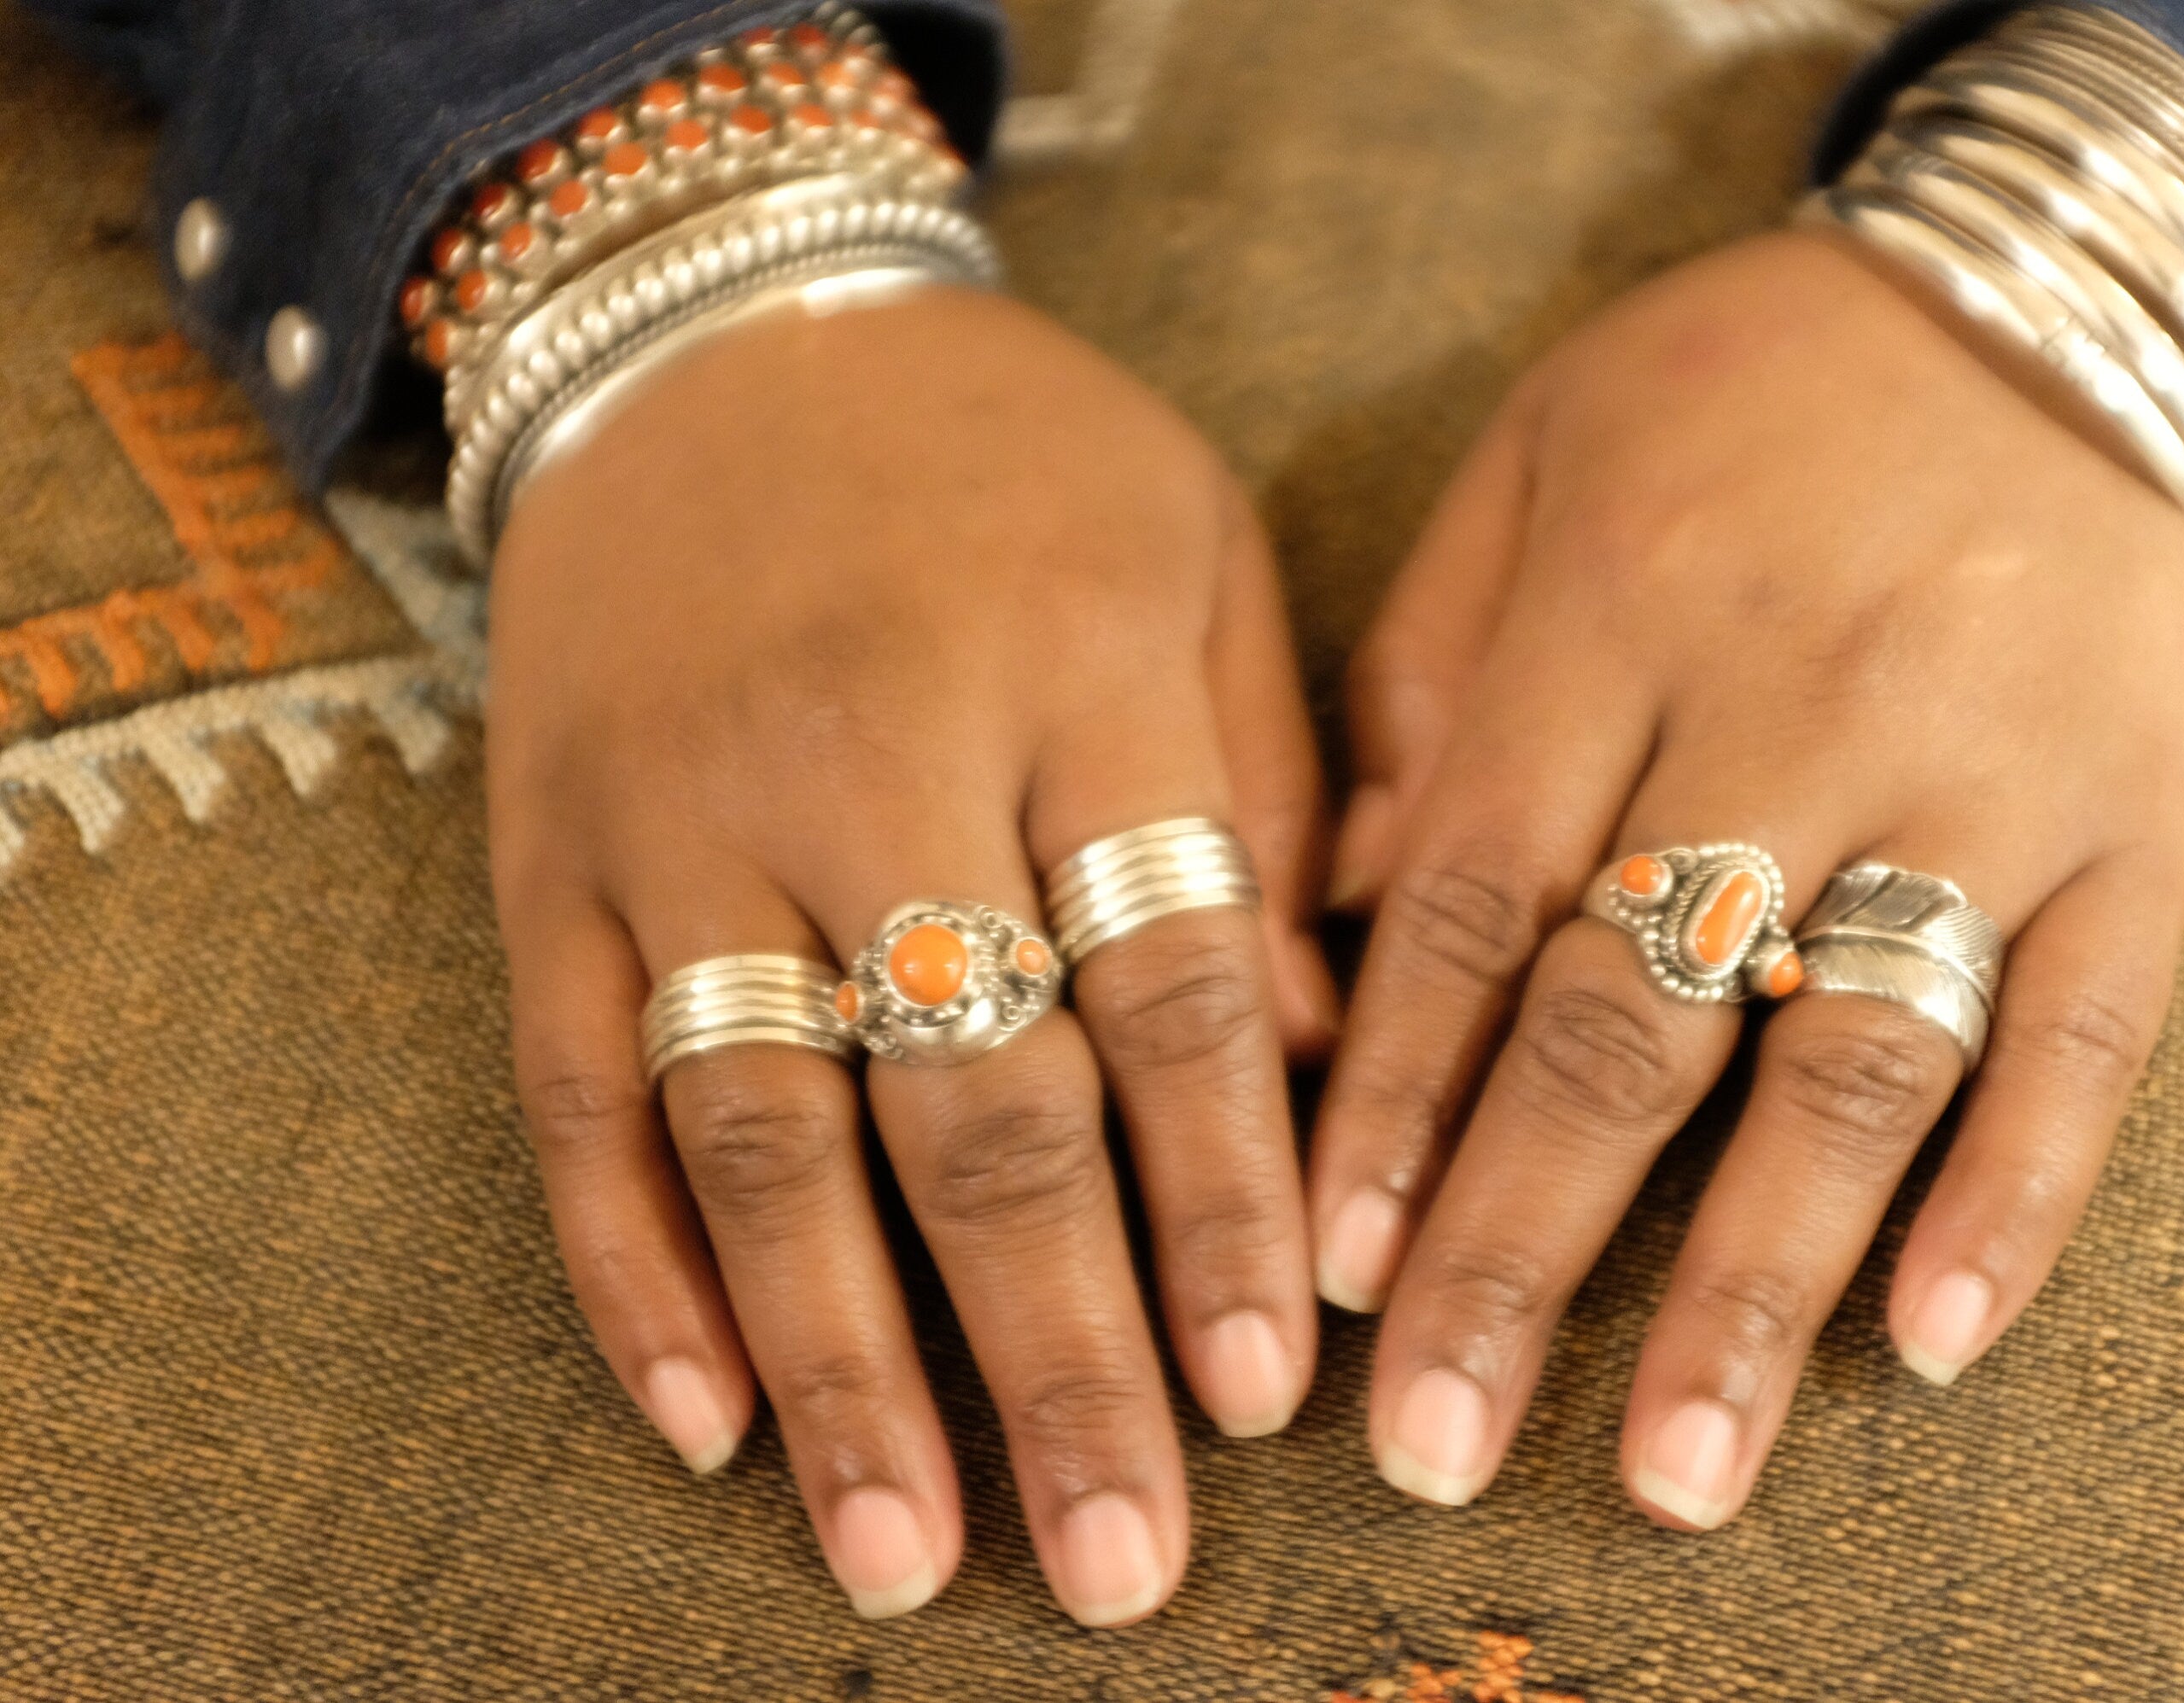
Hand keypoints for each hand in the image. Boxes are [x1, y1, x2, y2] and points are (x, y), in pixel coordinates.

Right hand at [485, 284, 1336, 1625]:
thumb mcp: (1195, 552)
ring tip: (913, 1557)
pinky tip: (712, 1423)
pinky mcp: (542, 857)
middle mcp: (867, 752)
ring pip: (764, 1134)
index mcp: (1073, 667)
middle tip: (1127, 1558)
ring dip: (843, 1368)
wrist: (720, 324)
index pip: (1174, 989)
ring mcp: (679, 816)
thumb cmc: (1010, 456)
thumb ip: (1264, 797)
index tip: (1276, 1390)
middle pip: (976, 1102)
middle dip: (1059, 1348)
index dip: (1226, 1204)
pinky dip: (634, 1272)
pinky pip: (578, 1096)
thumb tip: (1330, 1073)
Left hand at [1308, 231, 2183, 1523]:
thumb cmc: (1748, 389)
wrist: (2064, 291)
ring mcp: (1996, 768)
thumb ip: (1424, 675)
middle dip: (1527, 1247)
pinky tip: (1930, 1340)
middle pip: (1634, 1017)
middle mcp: (1802, 697)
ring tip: (1682, 1467)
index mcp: (1621, 606)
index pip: (1476, 906)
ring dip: (1759, 1281)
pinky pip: (2087, 1034)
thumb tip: (1343, 920)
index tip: (1340, 1275)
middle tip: (1443, 1448)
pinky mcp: (2154, 817)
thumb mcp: (1540, 456)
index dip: (1400, 1107)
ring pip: (1854, 1058)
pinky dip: (2016, 1196)